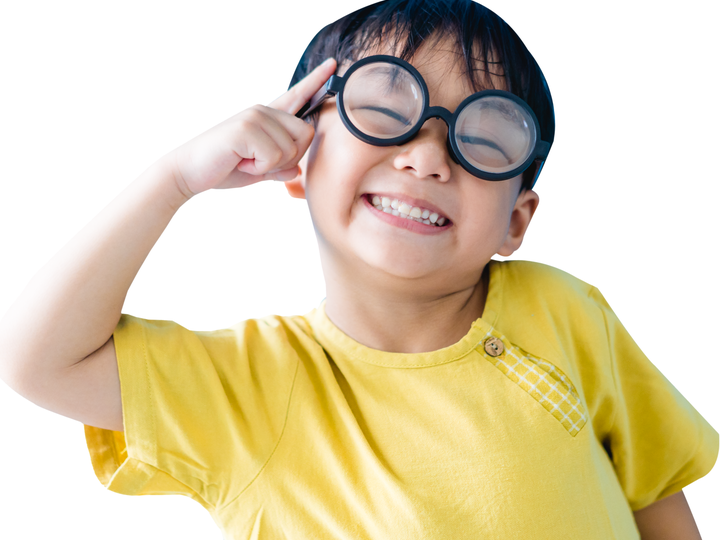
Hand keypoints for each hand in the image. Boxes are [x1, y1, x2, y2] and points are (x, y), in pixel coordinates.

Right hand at [167, 58, 336, 198]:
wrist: (189, 172)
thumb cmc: (222, 167)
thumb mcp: (258, 170)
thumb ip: (279, 168)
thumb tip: (296, 171)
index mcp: (267, 118)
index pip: (296, 96)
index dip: (316, 82)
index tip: (333, 65)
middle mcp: (263, 112)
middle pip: (306, 134)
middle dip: (290, 157)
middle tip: (259, 162)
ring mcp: (255, 117)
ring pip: (291, 150)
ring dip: (270, 166)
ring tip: (245, 161)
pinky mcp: (246, 128)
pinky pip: (274, 158)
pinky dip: (259, 169)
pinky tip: (241, 162)